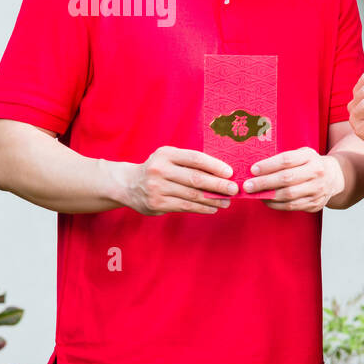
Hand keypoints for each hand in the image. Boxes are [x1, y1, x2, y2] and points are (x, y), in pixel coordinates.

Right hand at [122, 146, 236, 214]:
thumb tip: (223, 174)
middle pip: (195, 178)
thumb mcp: (170, 158)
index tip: (230, 172)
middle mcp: (160, 170)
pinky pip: (185, 207)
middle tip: (234, 189)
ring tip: (227, 201)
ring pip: (192, 195)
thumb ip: (191, 163)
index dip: (214, 165)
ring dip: (213, 200)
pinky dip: (202, 208)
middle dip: (218, 185)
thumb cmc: (159, 169)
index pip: (195, 158)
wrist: (129, 184)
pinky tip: (213, 208)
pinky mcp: (157, 204)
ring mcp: (157, 188)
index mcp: (166, 154)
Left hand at [245, 147, 344, 211]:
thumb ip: (284, 159)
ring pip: (289, 195)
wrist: (334, 177)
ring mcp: (317, 190)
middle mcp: (316, 173)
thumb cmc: (310, 164)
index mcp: (310, 157)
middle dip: (264, 183)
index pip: (287, 160)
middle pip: (286, 179)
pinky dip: (276, 205)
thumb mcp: (301, 154)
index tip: (253, 170)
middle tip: (248, 186)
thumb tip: (256, 169)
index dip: (268, 165)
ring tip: (255, 194)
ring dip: (268, 196)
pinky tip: (266, 201)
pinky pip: (292, 206)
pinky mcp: (315, 204)